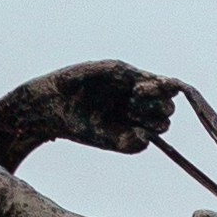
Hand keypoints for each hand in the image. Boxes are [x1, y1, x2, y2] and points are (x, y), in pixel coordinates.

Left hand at [36, 59, 181, 156]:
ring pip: (160, 126)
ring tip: (126, 111)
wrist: (49, 105)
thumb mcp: (105, 71)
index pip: (167, 88)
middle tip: (134, 99)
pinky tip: (125, 130)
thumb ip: (133, 75)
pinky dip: (139, 139)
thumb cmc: (75, 81)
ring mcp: (131, 124)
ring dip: (151, 120)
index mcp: (137, 84)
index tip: (153, 86)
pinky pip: (142, 144)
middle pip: (167, 109)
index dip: (166, 88)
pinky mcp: (121, 142)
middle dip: (158, 105)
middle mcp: (138, 105)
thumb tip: (165, 83)